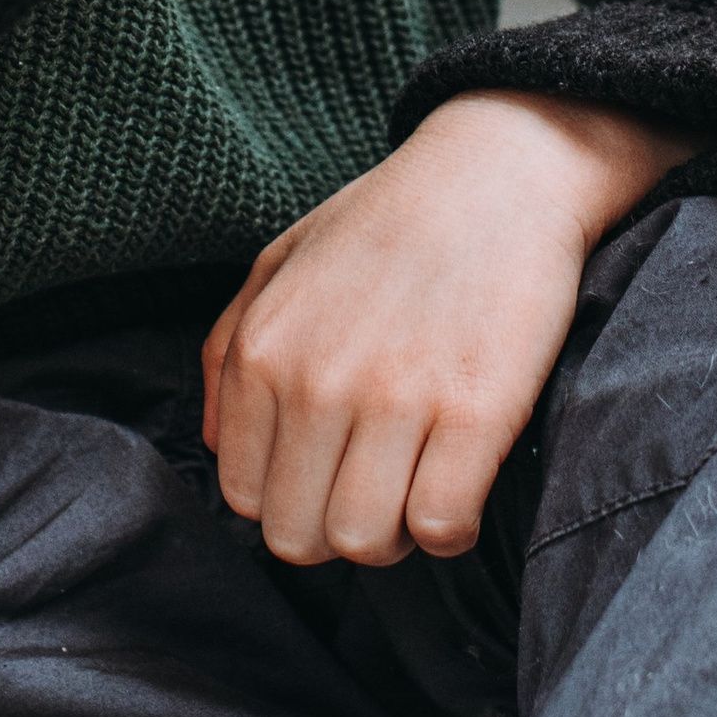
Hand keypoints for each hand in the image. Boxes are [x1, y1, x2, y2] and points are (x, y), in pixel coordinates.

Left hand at [200, 92, 695, 566]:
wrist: (498, 173)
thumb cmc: (387, 222)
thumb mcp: (278, 263)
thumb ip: (226, 353)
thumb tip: (218, 449)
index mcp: (263, 351)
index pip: (245, 497)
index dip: (290, 498)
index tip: (329, 473)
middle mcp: (317, 382)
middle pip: (298, 537)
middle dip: (336, 528)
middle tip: (377, 486)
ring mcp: (396, 399)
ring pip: (366, 543)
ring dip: (396, 533)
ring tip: (418, 484)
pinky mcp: (476, 411)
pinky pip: (442, 526)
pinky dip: (451, 526)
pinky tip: (460, 482)